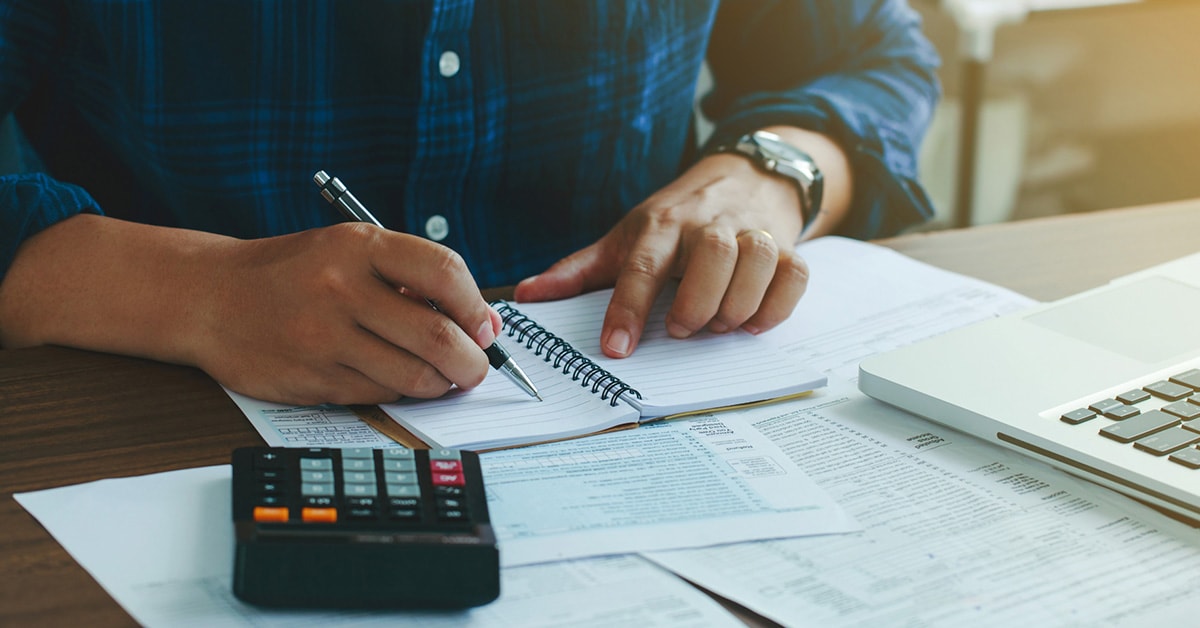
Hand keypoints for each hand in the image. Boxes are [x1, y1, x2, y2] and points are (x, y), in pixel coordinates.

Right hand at [0, 215, 499, 405]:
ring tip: (443, 377)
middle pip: (437, 336)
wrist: (210, 298)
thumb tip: (482, 321)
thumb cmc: (293, 273)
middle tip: (477, 367)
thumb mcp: (348, 250)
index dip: (476, 306)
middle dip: (472, 361)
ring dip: (441, 384)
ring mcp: (324, 337)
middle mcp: (341, 288)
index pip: (444, 273)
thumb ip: (411, 277)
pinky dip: (401, 392)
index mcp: (358, 246)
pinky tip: (398, 379)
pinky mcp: (312, 379)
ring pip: (413, 376)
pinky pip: (380, 395)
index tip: (485, 326)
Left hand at [514, 150, 812, 358]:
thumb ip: (579, 271)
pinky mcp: (787, 244)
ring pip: (758, 260)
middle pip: (713, 256)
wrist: (745, 174)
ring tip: (717, 326)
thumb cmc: (676, 217)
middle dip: (698, 303)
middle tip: (680, 329)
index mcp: (661, 226)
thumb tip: (526, 295)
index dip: (627, 309)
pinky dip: (778, 304)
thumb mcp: (625, 236)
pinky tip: (755, 321)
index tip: (617, 349)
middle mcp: (708, 225)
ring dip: (738, 305)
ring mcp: (752, 231)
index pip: (641, 266)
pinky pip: (795, 274)